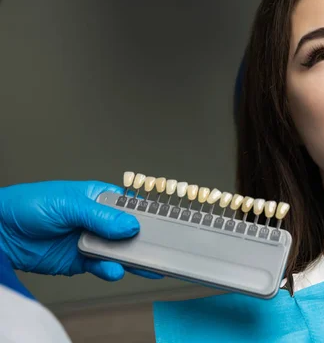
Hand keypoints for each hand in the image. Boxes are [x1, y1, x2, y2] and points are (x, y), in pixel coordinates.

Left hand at [0, 180, 161, 280]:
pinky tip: (113, 269)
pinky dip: (110, 270)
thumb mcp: (68, 204)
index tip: (163, 224)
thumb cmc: (29, 205)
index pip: (131, 206)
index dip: (147, 215)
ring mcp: (92, 241)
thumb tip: (129, 225)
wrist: (1, 233)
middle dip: (143, 240)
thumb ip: (100, 216)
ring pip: (120, 251)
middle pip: (130, 231)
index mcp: (100, 198)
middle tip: (158, 249)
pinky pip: (102, 267)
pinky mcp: (82, 261)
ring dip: (130, 258)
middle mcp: (100, 220)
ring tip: (141, 264)